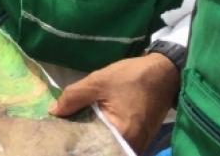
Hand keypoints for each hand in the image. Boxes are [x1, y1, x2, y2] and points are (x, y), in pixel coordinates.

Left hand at [49, 54, 180, 153]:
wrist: (165, 72)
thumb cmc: (132, 76)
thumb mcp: (98, 82)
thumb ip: (73, 97)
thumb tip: (54, 112)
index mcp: (122, 134)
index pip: (91, 145)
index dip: (74, 138)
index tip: (58, 132)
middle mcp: (132, 145)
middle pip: (99, 148)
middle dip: (82, 139)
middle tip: (64, 129)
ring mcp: (138, 144)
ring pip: (108, 145)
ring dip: (93, 137)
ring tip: (74, 127)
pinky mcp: (140, 139)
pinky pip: (117, 141)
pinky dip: (104, 134)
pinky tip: (91, 125)